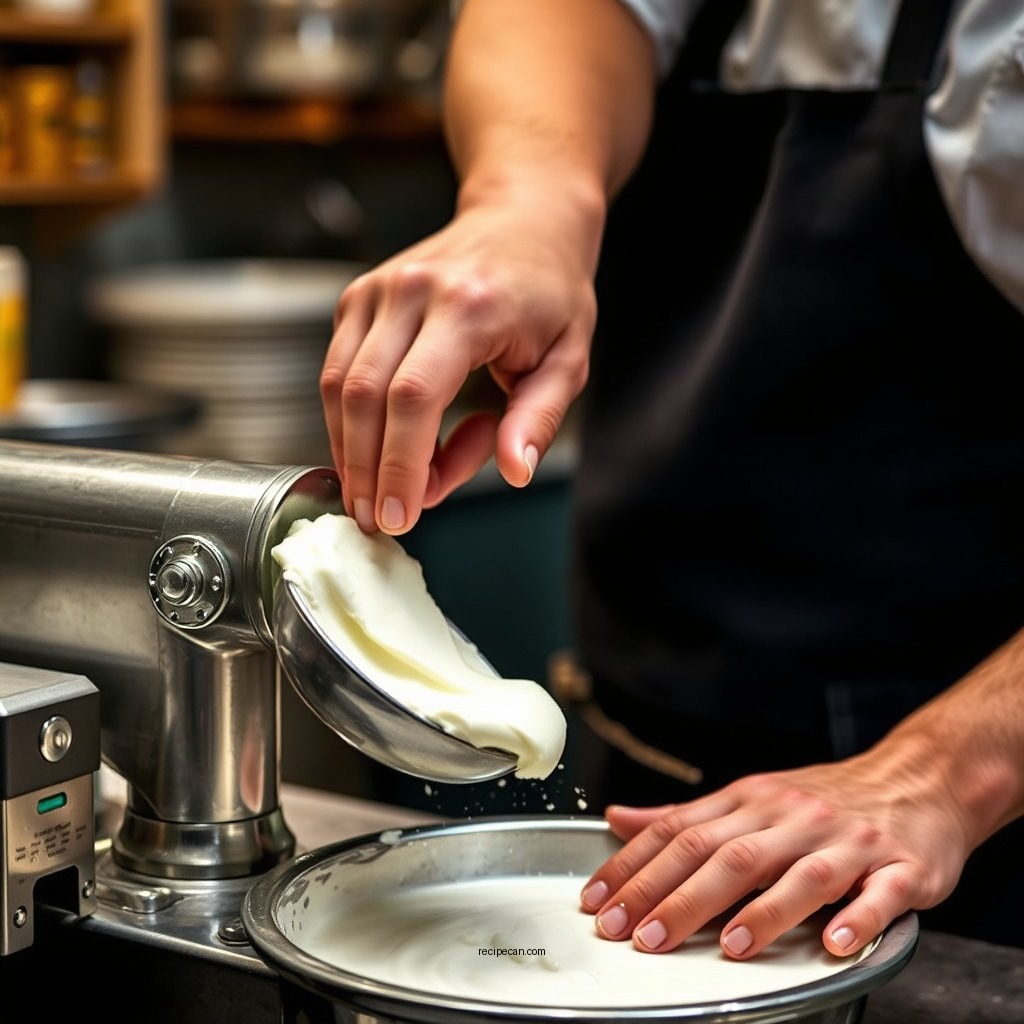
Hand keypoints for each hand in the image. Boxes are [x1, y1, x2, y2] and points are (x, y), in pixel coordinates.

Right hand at [321, 186, 598, 534]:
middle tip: (379, 520)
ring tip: (379, 491)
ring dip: (352, 451)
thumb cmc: (550, 292)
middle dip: (366, 470)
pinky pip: (335, 371)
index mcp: (469, 306)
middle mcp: (412, 291)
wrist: (522, 221)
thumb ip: (538, 418)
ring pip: (336, 386)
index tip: (399, 516)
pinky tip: (380, 447)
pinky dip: (350, 421)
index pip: (414, 397)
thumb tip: (514, 472)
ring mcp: (377, 290)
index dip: (399, 464)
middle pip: (363, 396)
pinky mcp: (357, 298)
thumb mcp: (568, 359)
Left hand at [579, 746, 974, 958]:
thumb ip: (685, 817)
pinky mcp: (899, 868)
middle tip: (638, 934)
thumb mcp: (748, 798)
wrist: (917, 779)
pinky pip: (879, 895)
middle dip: (678, 897)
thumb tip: (619, 819)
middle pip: (729, 855)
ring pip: (800, 875)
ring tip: (728, 944)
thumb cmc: (823, 799)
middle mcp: (791, 818)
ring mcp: (846, 842)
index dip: (636, 866)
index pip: (681, 831)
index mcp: (751, 801)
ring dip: (763, 911)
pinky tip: (835, 942)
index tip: (599, 901)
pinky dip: (857, 918)